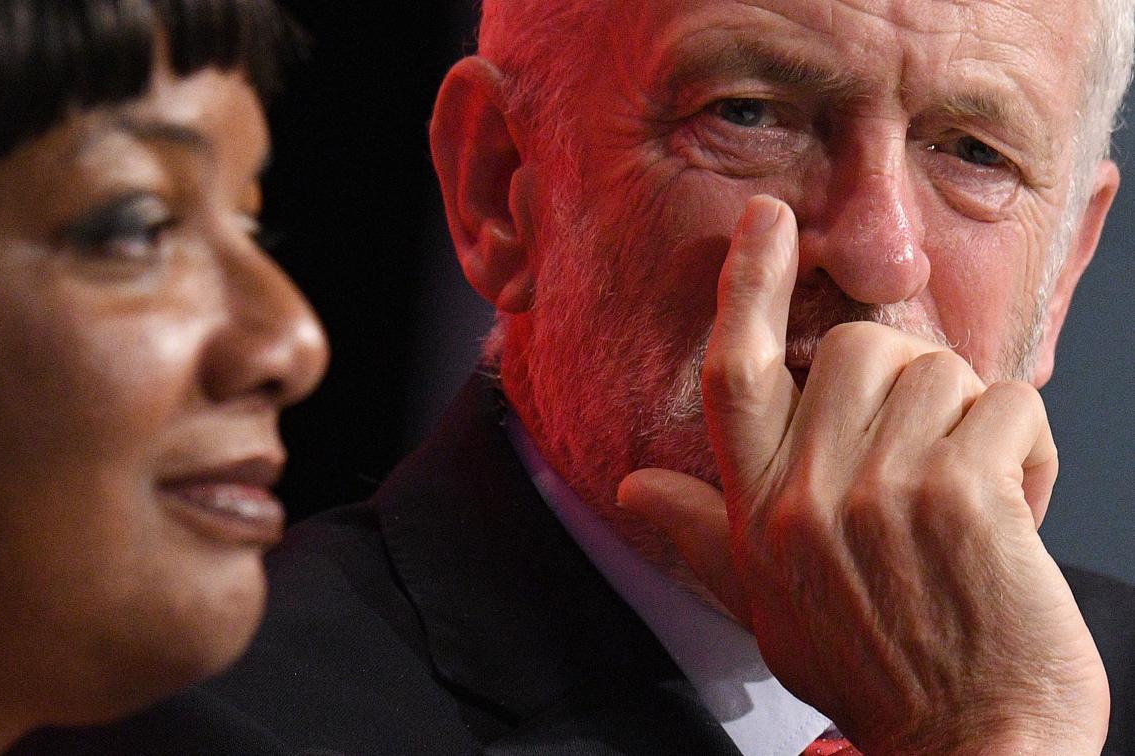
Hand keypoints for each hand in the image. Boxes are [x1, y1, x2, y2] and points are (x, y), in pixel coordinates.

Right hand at [618, 195, 1108, 753]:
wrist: (970, 743)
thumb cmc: (874, 669)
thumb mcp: (766, 603)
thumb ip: (700, 535)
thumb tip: (630, 491)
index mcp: (760, 510)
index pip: (735, 375)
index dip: (747, 288)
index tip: (768, 221)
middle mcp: (808, 493)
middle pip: (854, 348)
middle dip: (908, 381)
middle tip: (930, 451)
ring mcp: (883, 492)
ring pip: (939, 370)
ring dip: (973, 422)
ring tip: (977, 495)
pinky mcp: (963, 496)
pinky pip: (1009, 404)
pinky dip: (1030, 448)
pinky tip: (1020, 509)